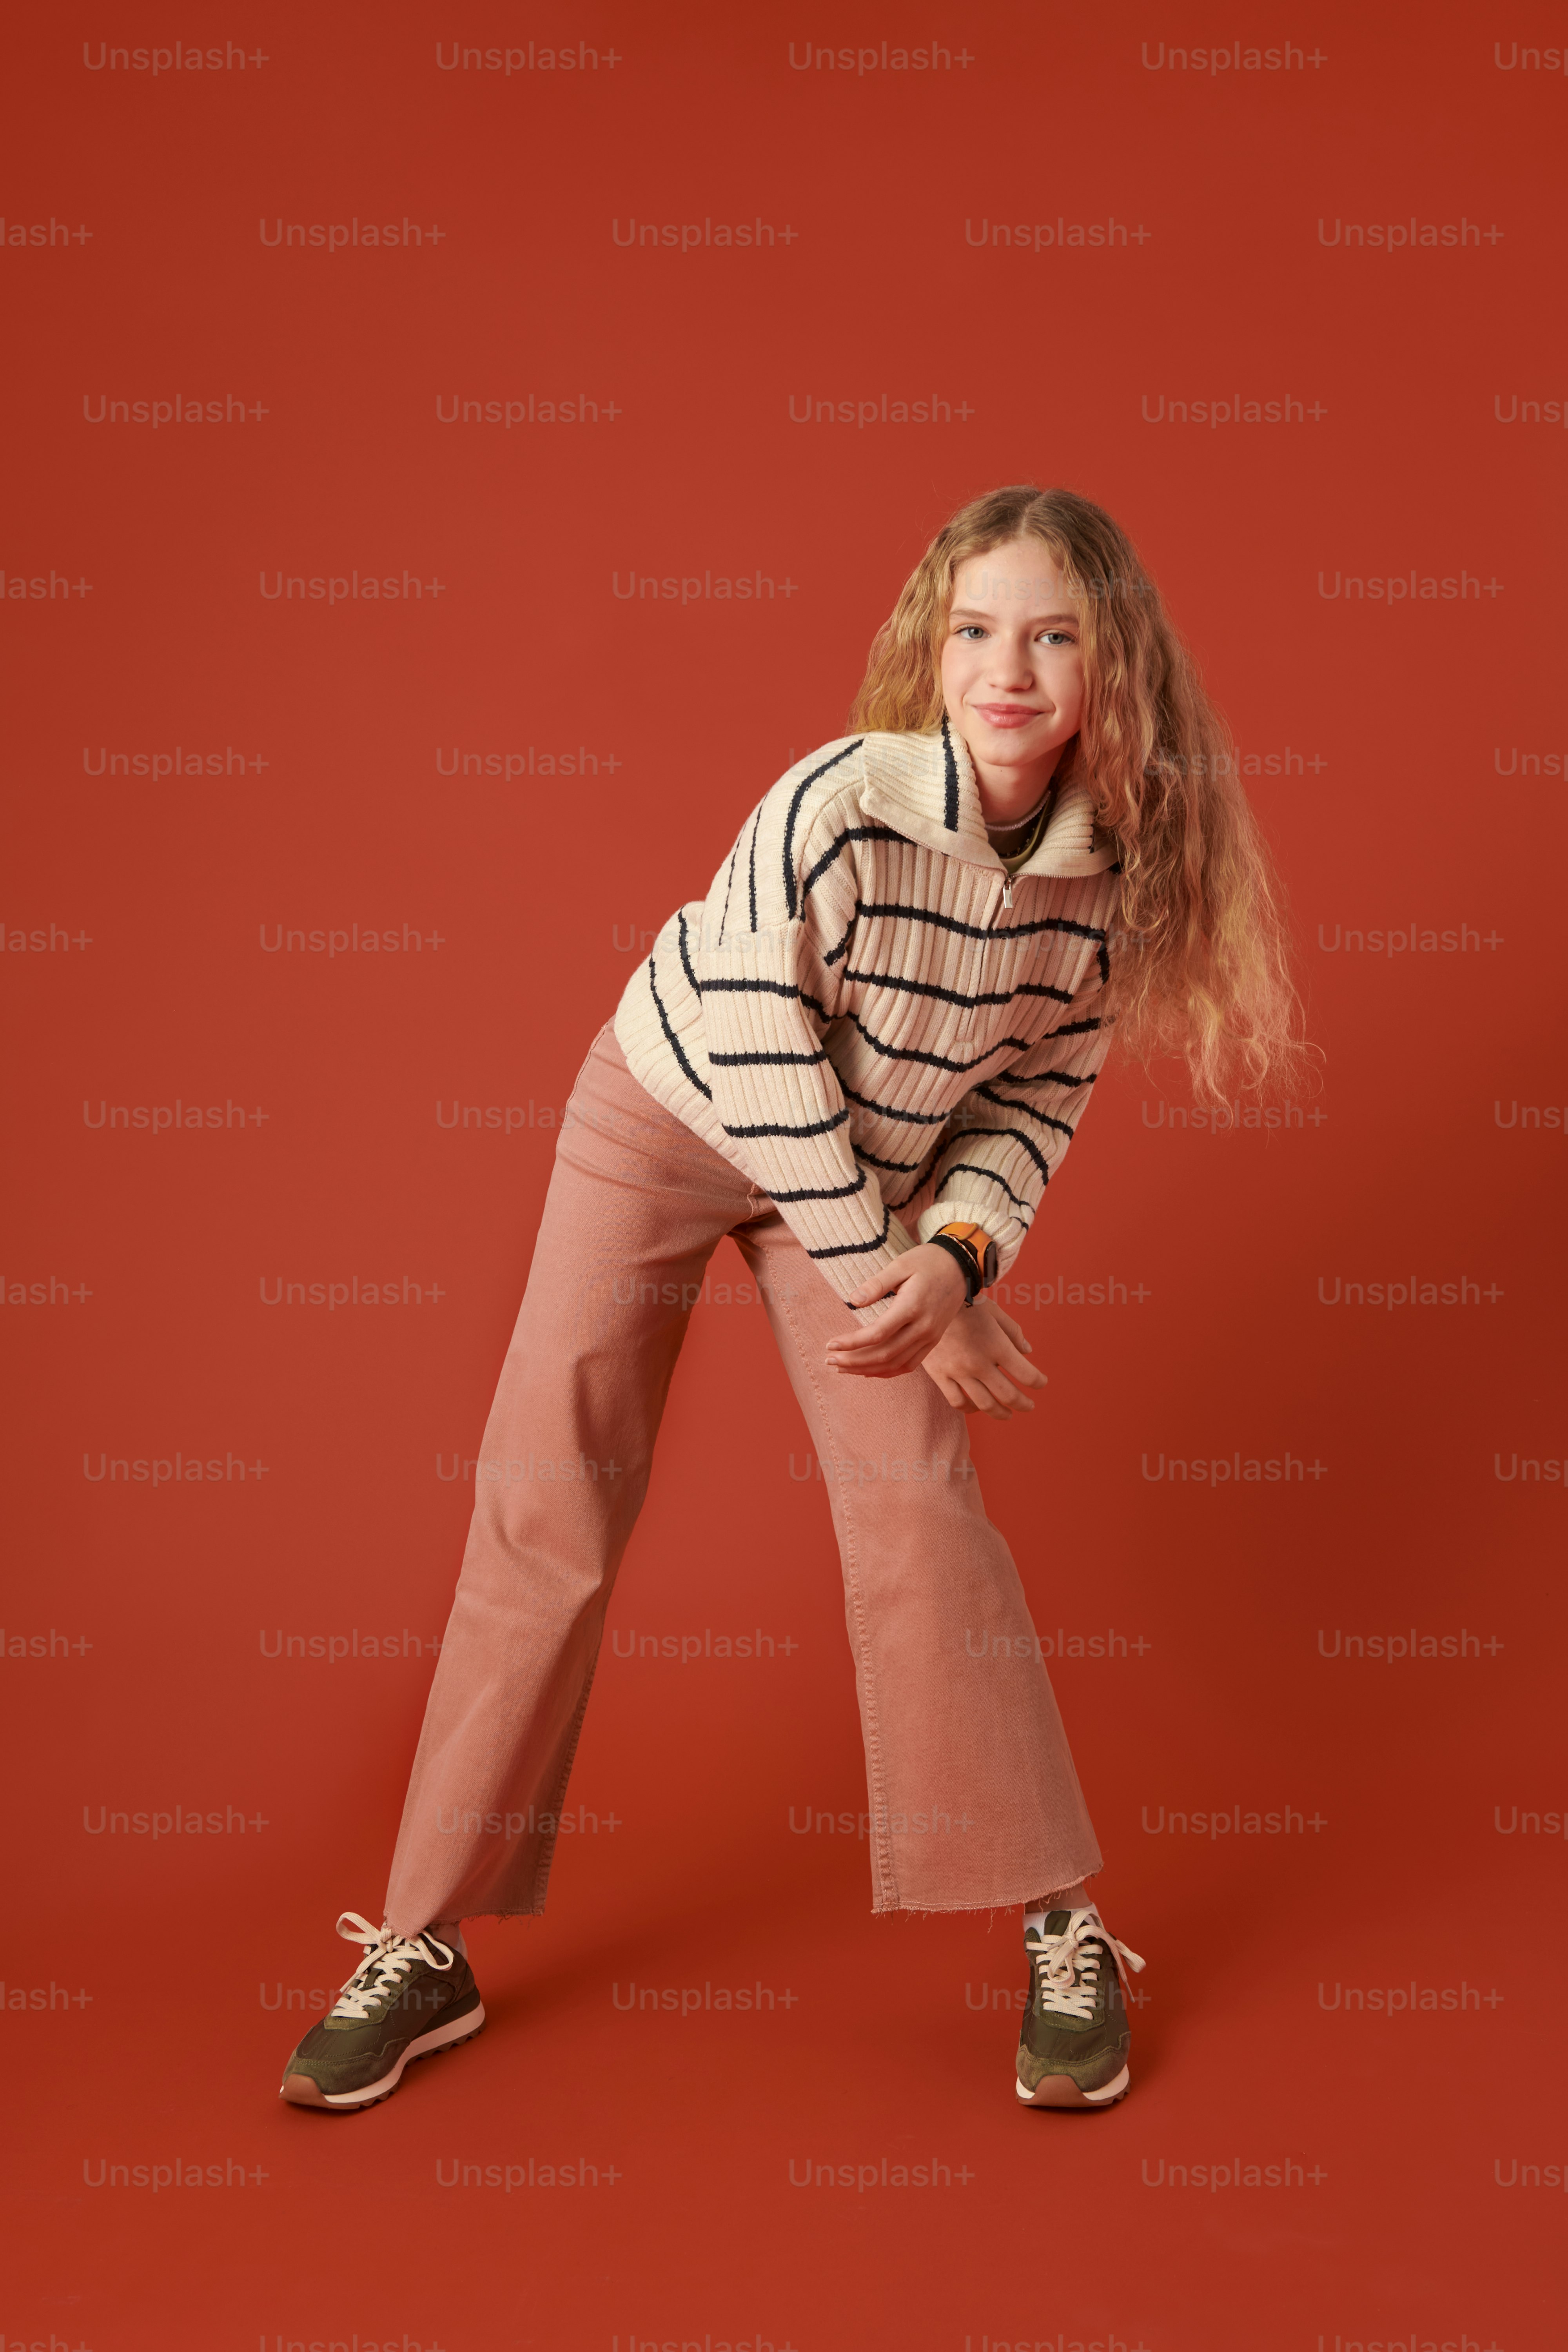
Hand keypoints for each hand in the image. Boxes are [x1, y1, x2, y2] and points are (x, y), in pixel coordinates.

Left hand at [824, 1244, 967, 1379]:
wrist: (961, 1266)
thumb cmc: (928, 1261)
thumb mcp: (900, 1265)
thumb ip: (876, 1284)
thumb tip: (852, 1301)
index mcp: (912, 1307)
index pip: (877, 1334)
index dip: (851, 1343)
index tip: (830, 1344)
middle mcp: (923, 1328)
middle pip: (884, 1355)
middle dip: (853, 1361)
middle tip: (830, 1361)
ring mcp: (930, 1337)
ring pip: (895, 1364)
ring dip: (867, 1370)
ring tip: (843, 1368)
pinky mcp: (933, 1341)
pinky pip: (909, 1365)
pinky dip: (888, 1372)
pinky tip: (869, 1371)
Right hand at [920, 1298, 1046, 1421]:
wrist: (928, 1301)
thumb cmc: (966, 1303)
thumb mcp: (995, 1312)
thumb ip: (1014, 1332)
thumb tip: (1027, 1350)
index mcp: (997, 1345)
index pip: (1027, 1374)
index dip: (1039, 1382)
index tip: (1041, 1383)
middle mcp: (979, 1362)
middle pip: (1008, 1395)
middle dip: (1024, 1404)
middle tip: (1029, 1406)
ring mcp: (958, 1371)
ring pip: (984, 1404)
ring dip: (1000, 1413)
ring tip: (1007, 1414)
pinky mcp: (940, 1375)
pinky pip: (957, 1401)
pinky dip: (971, 1409)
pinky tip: (977, 1407)